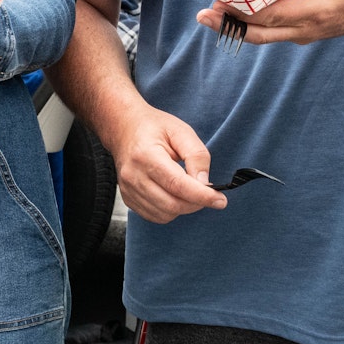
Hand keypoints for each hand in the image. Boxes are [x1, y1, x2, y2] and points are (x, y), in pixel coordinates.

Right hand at [105, 104, 226, 223]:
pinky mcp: (128, 198)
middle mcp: (133, 175)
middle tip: (209, 194)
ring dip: (184, 208)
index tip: (220, 200)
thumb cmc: (153, 128)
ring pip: (164, 214)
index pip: (177, 185)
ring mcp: (128, 189)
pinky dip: (171, 211)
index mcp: (145, 155)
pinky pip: (155, 216)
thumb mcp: (181, 131)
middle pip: (172, 204)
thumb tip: (205, 183)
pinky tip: (174, 195)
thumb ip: (197, 155)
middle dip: (196, 203)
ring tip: (189, 190)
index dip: (202, 196)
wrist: (124, 129)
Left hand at [196, 0, 343, 45]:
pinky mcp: (301, 31)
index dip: (244, 9)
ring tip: (209, 16)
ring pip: (263, 36)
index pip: (272, 13)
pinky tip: (233, 13)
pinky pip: (270, 32)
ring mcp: (303, 32)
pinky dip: (249, 25)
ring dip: (235, 27)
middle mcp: (306, 27)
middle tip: (203, 14)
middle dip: (230, 24)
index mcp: (317, 12)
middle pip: (260, 32)